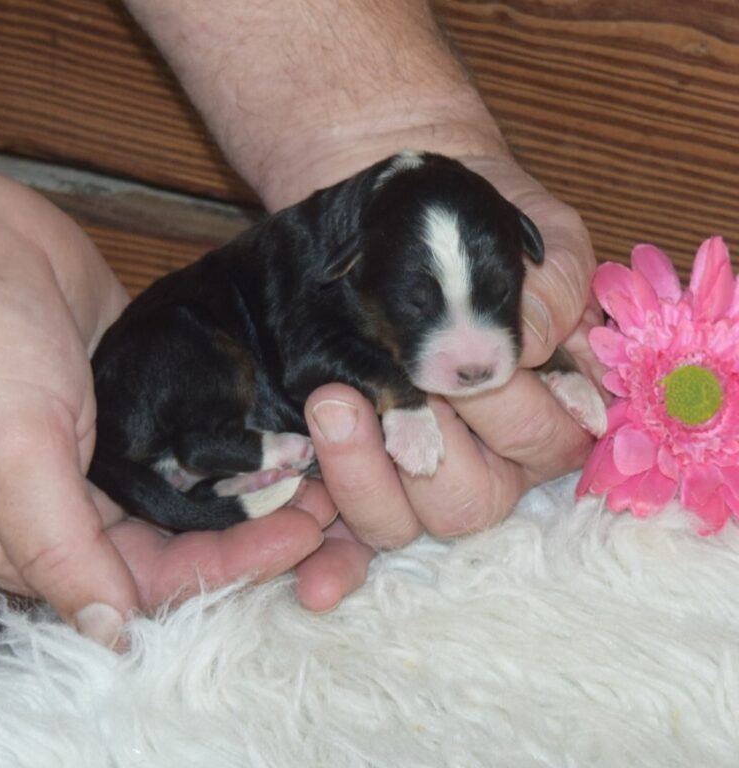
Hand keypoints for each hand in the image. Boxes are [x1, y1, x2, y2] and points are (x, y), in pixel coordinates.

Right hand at [0, 172, 332, 644]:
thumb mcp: (14, 442)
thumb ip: (57, 539)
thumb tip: (109, 634)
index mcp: (39, 532)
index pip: (151, 578)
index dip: (226, 568)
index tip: (296, 538)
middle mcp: (84, 502)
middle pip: (186, 544)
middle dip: (256, 533)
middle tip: (325, 509)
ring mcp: (120, 451)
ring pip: (201, 496)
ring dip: (257, 492)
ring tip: (320, 476)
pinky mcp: (147, 405)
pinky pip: (203, 440)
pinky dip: (243, 445)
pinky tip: (289, 438)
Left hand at [294, 152, 599, 611]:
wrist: (397, 218)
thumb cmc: (472, 231)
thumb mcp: (534, 243)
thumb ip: (551, 294)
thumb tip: (526, 347)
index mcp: (538, 413)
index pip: (545, 444)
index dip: (514, 410)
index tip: (471, 363)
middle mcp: (478, 458)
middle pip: (468, 501)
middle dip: (432, 449)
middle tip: (387, 386)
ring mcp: (408, 472)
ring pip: (401, 524)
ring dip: (365, 480)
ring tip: (331, 406)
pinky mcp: (348, 471)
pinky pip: (344, 540)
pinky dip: (330, 563)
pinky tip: (309, 582)